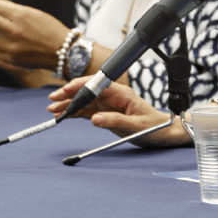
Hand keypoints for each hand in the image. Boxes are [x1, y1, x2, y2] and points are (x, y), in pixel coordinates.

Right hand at [46, 77, 189, 147]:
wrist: (165, 133)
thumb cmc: (155, 127)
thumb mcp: (136, 126)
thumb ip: (115, 122)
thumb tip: (94, 119)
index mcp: (121, 94)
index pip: (96, 85)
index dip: (78, 87)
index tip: (65, 92)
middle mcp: (113, 97)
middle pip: (86, 92)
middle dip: (68, 95)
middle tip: (52, 102)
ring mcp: (109, 105)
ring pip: (84, 102)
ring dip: (69, 105)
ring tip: (53, 110)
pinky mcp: (107, 114)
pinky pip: (88, 112)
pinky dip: (75, 113)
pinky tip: (64, 116)